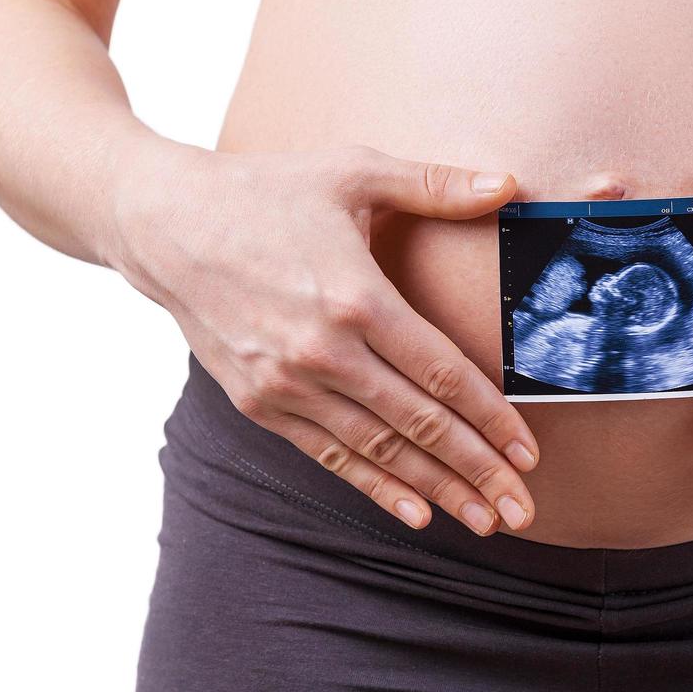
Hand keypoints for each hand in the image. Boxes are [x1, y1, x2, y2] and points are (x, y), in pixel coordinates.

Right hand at [110, 142, 538, 535]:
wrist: (163, 224)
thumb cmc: (266, 191)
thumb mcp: (353, 171)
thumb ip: (435, 186)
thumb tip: (508, 184)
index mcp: (355, 298)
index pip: (441, 372)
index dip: (491, 417)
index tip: (529, 451)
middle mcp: (322, 352)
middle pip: (419, 423)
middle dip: (477, 470)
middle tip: (522, 508)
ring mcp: (286, 383)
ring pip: (378, 449)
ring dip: (435, 490)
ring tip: (483, 520)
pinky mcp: (258, 402)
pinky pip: (329, 455)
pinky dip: (374, 486)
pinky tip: (415, 512)